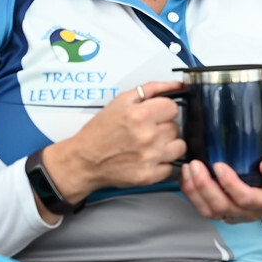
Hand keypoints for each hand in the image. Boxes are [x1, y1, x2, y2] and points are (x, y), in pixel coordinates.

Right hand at [42, 81, 186, 207]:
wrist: (83, 161)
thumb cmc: (99, 132)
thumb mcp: (120, 101)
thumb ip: (151, 89)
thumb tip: (176, 85)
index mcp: (139, 116)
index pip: (173, 107)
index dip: (163, 110)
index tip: (154, 115)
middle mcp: (147, 137)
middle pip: (175, 127)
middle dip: (162, 127)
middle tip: (146, 130)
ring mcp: (149, 158)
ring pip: (179, 146)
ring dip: (167, 145)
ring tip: (150, 145)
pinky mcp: (149, 175)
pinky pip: (171, 166)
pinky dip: (162, 163)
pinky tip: (148, 158)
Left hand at [181, 151, 261, 223]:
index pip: (246, 198)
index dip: (230, 184)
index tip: (219, 165)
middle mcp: (250, 213)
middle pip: (222, 206)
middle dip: (205, 186)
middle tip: (196, 165)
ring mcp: (236, 215)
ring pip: (210, 211)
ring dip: (195, 192)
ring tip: (189, 170)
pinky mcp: (226, 213)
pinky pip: (205, 210)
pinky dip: (193, 195)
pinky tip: (188, 179)